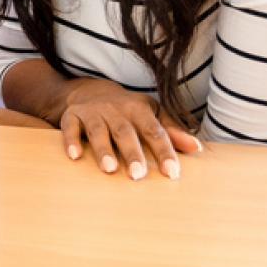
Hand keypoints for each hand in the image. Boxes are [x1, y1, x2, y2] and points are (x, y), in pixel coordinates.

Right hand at [55, 79, 200, 180]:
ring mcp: (93, 113)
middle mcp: (115, 110)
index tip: (172, 172)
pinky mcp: (72, 116)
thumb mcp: (151, 114)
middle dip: (132, 153)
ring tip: (109, 169)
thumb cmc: (128, 110)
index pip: (154, 131)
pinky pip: (70, 128)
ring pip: (98, 131)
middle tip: (138, 175)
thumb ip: (172, 131)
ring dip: (103, 149)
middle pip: (126, 132)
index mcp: (139, 110)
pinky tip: (75, 157)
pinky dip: (71, 141)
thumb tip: (196, 148)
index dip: (164, 151)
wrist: (90, 91)